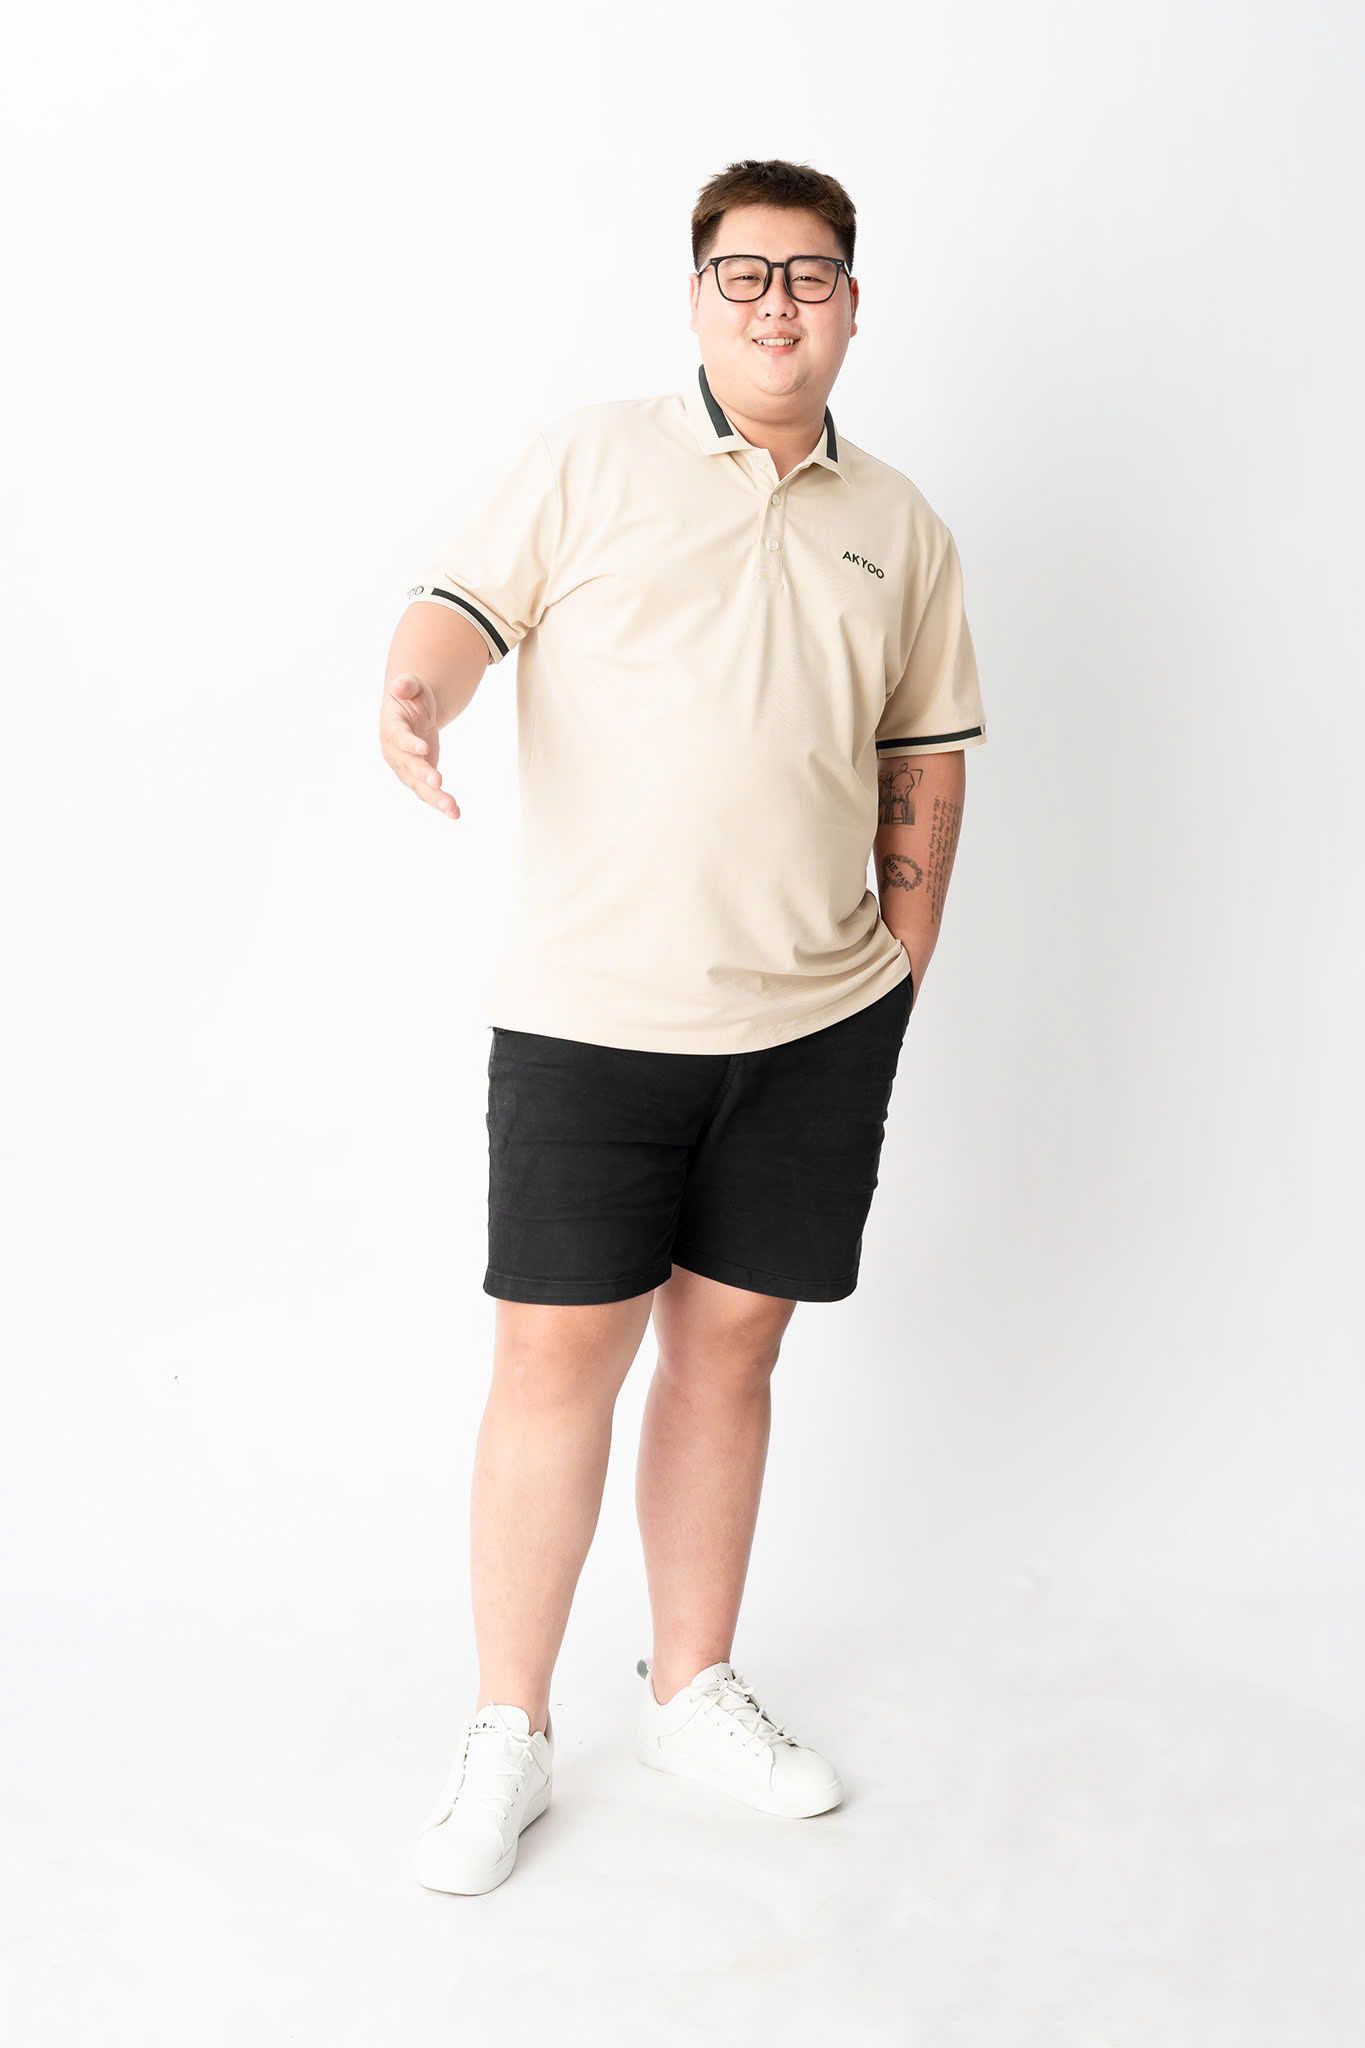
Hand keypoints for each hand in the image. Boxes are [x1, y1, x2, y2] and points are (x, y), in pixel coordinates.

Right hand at [380, 673, 459, 818]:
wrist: (410, 711)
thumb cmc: (410, 696)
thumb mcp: (410, 686)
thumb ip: (406, 685)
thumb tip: (399, 685)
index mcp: (391, 728)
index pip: (399, 737)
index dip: (409, 744)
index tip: (423, 749)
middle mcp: (395, 752)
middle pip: (409, 766)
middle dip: (423, 774)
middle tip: (438, 782)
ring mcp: (406, 768)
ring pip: (419, 786)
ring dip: (436, 798)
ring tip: (452, 809)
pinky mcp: (419, 778)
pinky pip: (429, 793)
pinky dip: (441, 804)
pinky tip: (455, 813)